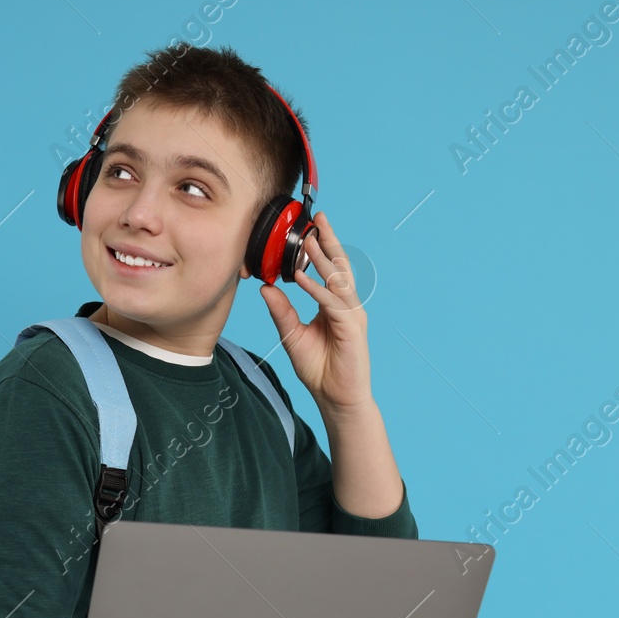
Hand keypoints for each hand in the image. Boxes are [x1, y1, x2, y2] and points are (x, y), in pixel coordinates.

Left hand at [257, 211, 371, 414]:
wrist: (336, 398)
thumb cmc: (319, 369)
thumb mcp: (292, 335)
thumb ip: (281, 311)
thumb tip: (266, 288)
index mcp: (335, 305)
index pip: (329, 270)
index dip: (321, 248)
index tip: (311, 228)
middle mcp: (347, 306)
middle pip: (340, 267)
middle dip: (329, 241)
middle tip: (318, 219)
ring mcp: (352, 316)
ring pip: (338, 281)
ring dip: (323, 261)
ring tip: (310, 241)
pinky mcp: (352, 329)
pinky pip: (333, 303)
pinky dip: (317, 290)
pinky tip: (302, 279)